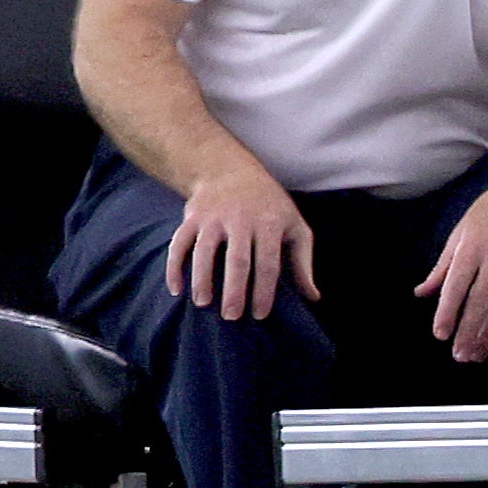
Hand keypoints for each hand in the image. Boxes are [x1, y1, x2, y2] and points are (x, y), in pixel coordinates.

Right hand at [166, 158, 317, 320]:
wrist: (231, 171)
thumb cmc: (269, 206)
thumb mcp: (294, 225)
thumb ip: (303, 262)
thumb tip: (313, 298)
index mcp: (269, 222)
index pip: (268, 262)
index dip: (265, 290)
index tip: (260, 315)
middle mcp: (241, 219)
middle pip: (237, 260)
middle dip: (234, 290)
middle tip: (232, 317)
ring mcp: (214, 217)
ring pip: (204, 251)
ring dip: (202, 279)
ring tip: (203, 304)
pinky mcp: (192, 218)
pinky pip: (179, 244)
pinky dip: (174, 267)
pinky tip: (176, 289)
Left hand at [415, 171, 487, 362]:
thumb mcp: (461, 230)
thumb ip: (443, 265)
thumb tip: (422, 292)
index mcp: (472, 248)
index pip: (456, 288)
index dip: (447, 314)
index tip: (441, 335)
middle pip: (479, 305)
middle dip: (468, 334)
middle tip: (460, 356)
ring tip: (477, 356)